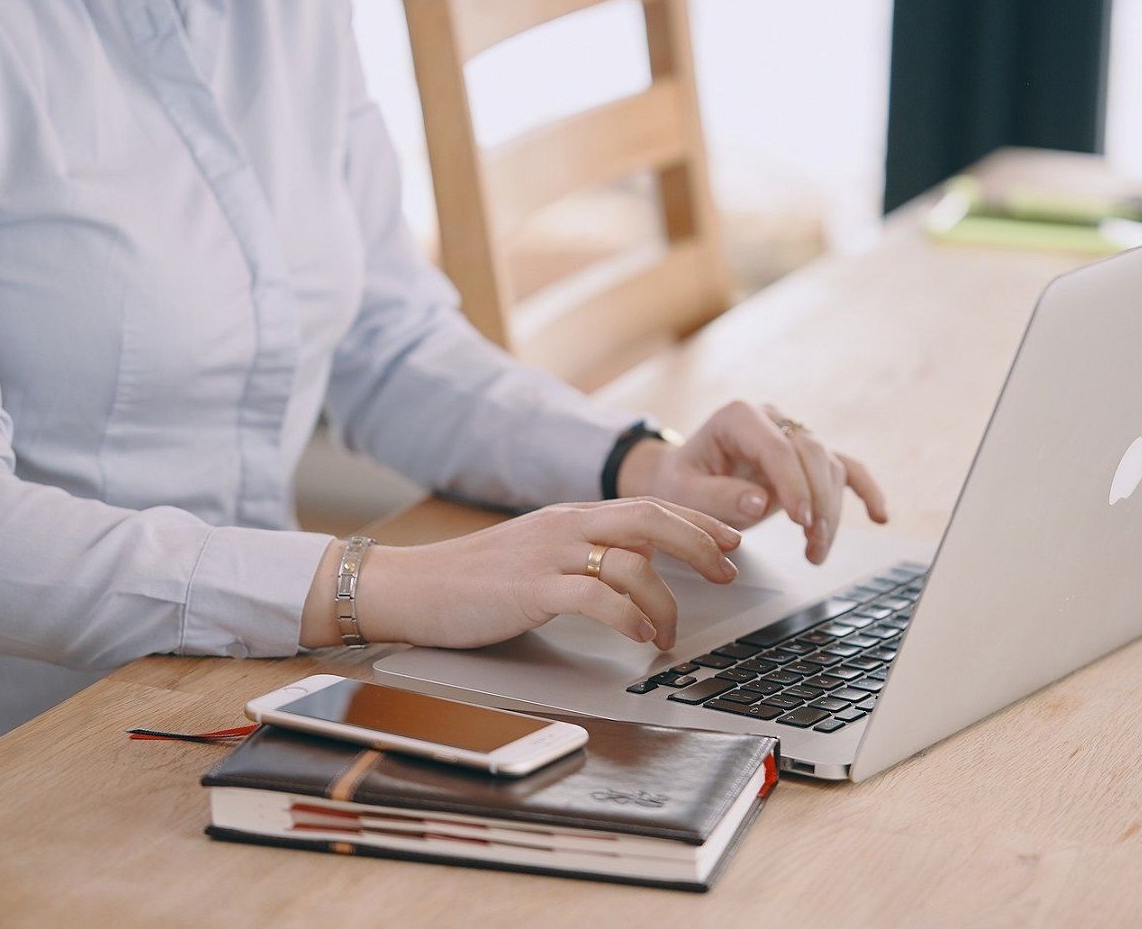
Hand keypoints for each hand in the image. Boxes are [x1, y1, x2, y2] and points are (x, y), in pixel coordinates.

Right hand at [298, 498, 741, 651]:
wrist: (411, 587)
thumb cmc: (472, 581)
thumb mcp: (539, 555)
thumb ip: (586, 554)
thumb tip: (638, 567)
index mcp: (570, 515)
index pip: (647, 505)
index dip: (696, 521)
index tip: (730, 540)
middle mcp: (565, 525)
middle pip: (652, 519)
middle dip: (700, 544)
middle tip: (728, 571)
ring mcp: (549, 555)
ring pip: (631, 562)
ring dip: (665, 601)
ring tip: (671, 633)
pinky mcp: (531, 589)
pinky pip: (596, 597)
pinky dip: (628, 616)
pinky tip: (641, 636)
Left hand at [616, 400, 887, 563]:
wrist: (682, 479)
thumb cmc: (681, 483)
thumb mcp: (684, 493)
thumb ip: (717, 496)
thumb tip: (760, 501)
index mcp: (738, 417)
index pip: (777, 447)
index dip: (793, 483)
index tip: (798, 520)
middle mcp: (772, 419)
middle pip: (811, 454)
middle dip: (818, 501)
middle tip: (813, 542)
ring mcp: (793, 436)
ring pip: (828, 467)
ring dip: (830, 512)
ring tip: (815, 551)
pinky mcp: (806, 459)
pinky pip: (845, 468)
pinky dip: (865, 490)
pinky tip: (880, 516)